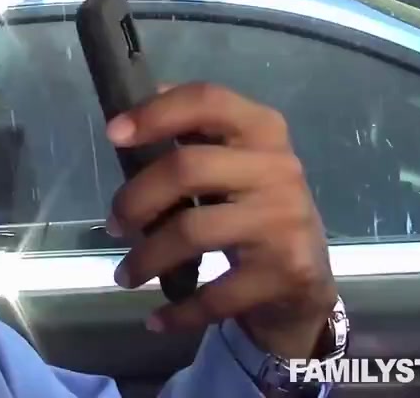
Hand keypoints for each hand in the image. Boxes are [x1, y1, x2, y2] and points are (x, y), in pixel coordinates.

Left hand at [105, 82, 336, 358]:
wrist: (306, 281)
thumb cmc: (253, 209)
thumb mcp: (232, 163)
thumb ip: (192, 135)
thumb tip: (128, 114)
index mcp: (262, 130)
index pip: (207, 100)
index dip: (156, 113)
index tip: (113, 134)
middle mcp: (278, 167)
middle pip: (186, 168)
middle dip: (136, 199)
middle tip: (115, 224)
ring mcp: (284, 220)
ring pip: (191, 231)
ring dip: (146, 257)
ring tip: (126, 275)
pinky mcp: (285, 271)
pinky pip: (215, 293)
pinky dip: (179, 310)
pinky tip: (157, 318)